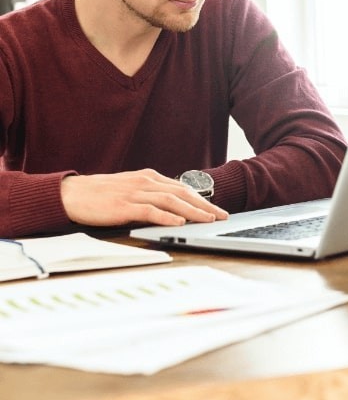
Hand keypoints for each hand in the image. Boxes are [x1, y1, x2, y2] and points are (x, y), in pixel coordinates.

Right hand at [60, 168, 228, 226]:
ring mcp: (136, 192)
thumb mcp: (131, 188)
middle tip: (221, 216)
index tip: (216, 209)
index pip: (182, 188)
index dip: (201, 199)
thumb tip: (172, 207)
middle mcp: (146, 181)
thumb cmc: (102, 193)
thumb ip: (151, 194)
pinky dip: (167, 217)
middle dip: (204, 205)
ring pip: (171, 201)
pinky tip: (179, 223)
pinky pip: (150, 211)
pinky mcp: (125, 205)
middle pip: (182, 193)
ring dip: (192, 211)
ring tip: (208, 220)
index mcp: (149, 177)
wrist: (73, 193)